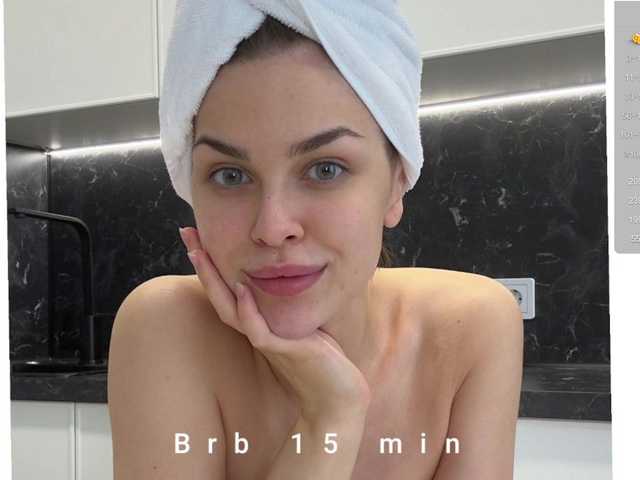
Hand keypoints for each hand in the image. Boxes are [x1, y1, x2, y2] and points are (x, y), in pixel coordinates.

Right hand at [178, 226, 371, 421]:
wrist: (340, 398)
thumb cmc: (325, 362)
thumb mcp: (305, 324)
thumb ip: (290, 307)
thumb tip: (292, 279)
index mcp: (259, 324)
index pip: (228, 290)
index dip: (213, 265)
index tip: (200, 237)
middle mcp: (256, 332)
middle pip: (219, 295)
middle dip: (202, 264)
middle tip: (186, 234)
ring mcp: (268, 343)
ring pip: (230, 309)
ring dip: (213, 280)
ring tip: (198, 252)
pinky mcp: (284, 351)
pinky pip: (257, 329)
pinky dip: (247, 308)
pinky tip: (240, 286)